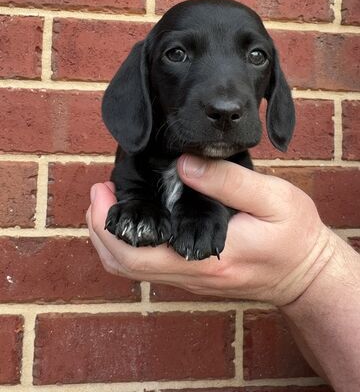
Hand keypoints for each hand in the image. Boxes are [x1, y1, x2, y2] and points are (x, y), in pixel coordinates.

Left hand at [86, 155, 334, 305]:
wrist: (305, 273)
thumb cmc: (294, 236)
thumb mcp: (272, 198)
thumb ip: (228, 181)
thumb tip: (185, 164)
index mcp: (204, 257)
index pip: (136, 255)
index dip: (107, 224)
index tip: (102, 190)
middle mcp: (189, 273)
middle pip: (123, 264)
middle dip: (99, 229)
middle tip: (100, 191)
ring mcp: (189, 276)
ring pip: (133, 268)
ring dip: (111, 236)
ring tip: (111, 201)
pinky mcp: (193, 272)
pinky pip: (148, 264)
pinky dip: (131, 241)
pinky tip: (138, 214)